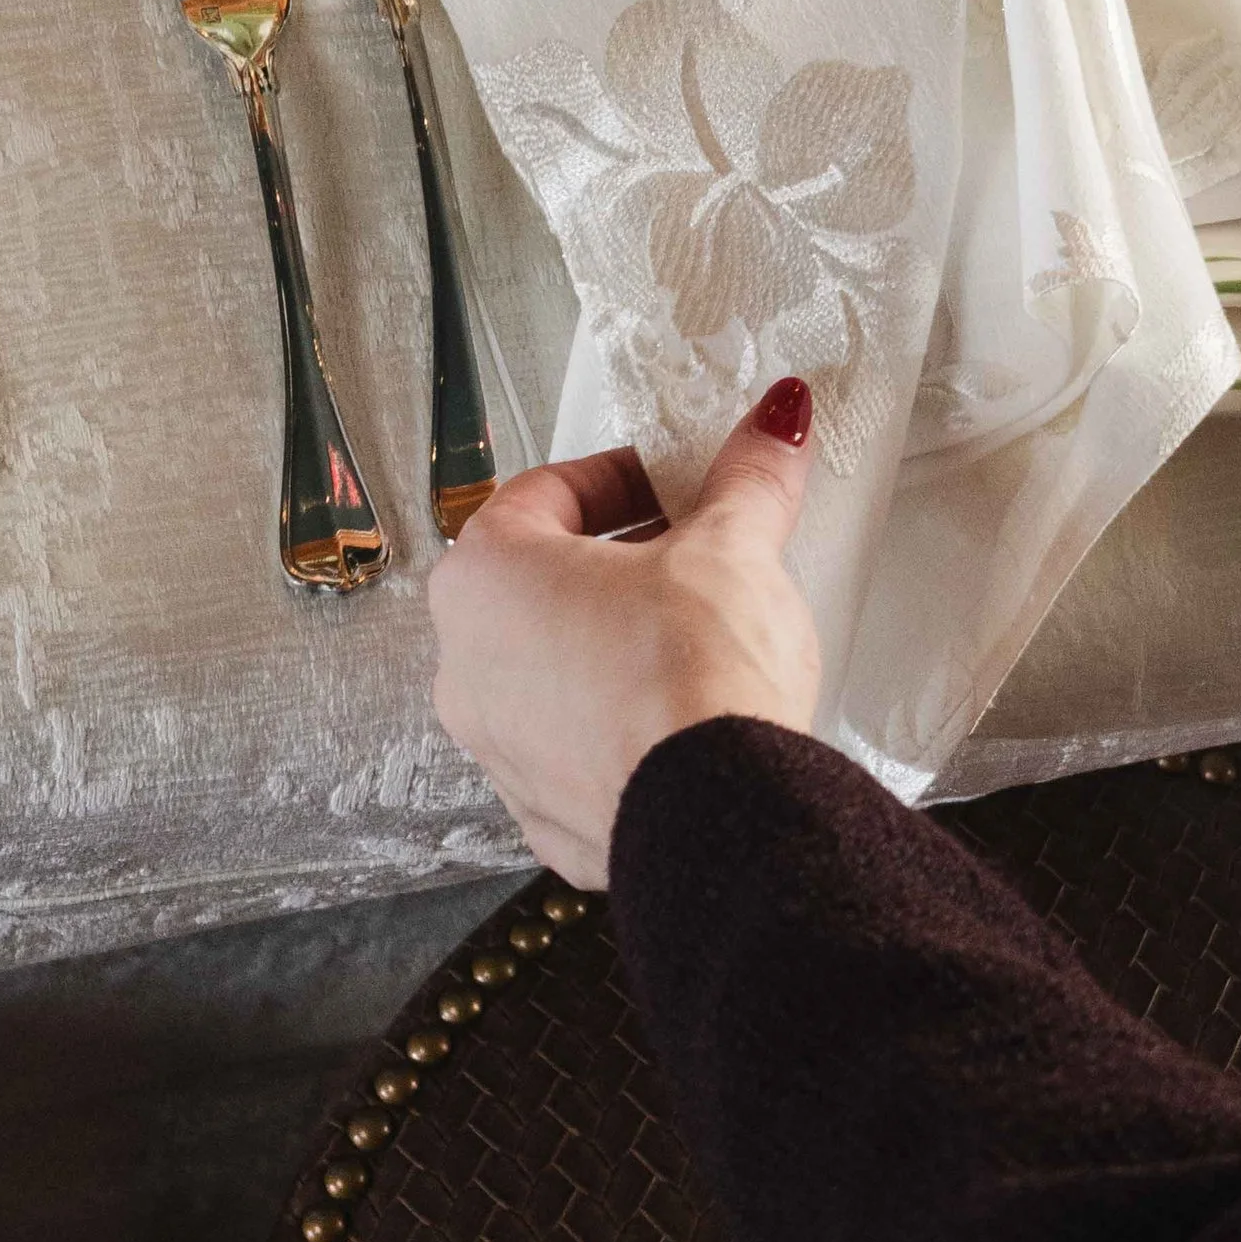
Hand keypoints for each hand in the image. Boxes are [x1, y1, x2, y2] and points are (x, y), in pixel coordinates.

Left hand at [429, 379, 823, 885]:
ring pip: (554, 668)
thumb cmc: (693, 676)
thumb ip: (748, 476)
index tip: (674, 483)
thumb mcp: (732, 546)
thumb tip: (773, 423)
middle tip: (694, 551)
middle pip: (542, 581)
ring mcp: (499, 750)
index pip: (544, 492)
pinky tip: (684, 712)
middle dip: (621, 559)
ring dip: (615, 641)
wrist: (721, 818)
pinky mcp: (545, 814)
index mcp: (484, 579)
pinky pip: (578, 744)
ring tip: (697, 634)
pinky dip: (623, 721)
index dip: (620, 478)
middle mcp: (466, 666)